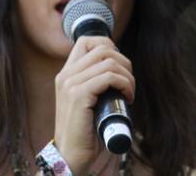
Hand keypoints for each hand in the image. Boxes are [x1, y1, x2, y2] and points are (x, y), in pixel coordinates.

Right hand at [53, 36, 134, 173]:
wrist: (72, 155)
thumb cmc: (86, 129)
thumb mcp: (89, 99)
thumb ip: (96, 82)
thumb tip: (120, 67)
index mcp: (66, 73)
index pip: (86, 41)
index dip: (109, 46)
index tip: (120, 66)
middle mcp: (66, 75)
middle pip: (103, 48)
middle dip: (124, 62)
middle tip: (129, 82)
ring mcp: (70, 84)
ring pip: (109, 61)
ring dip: (128, 75)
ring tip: (129, 92)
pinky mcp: (78, 95)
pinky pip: (109, 77)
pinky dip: (125, 84)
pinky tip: (128, 96)